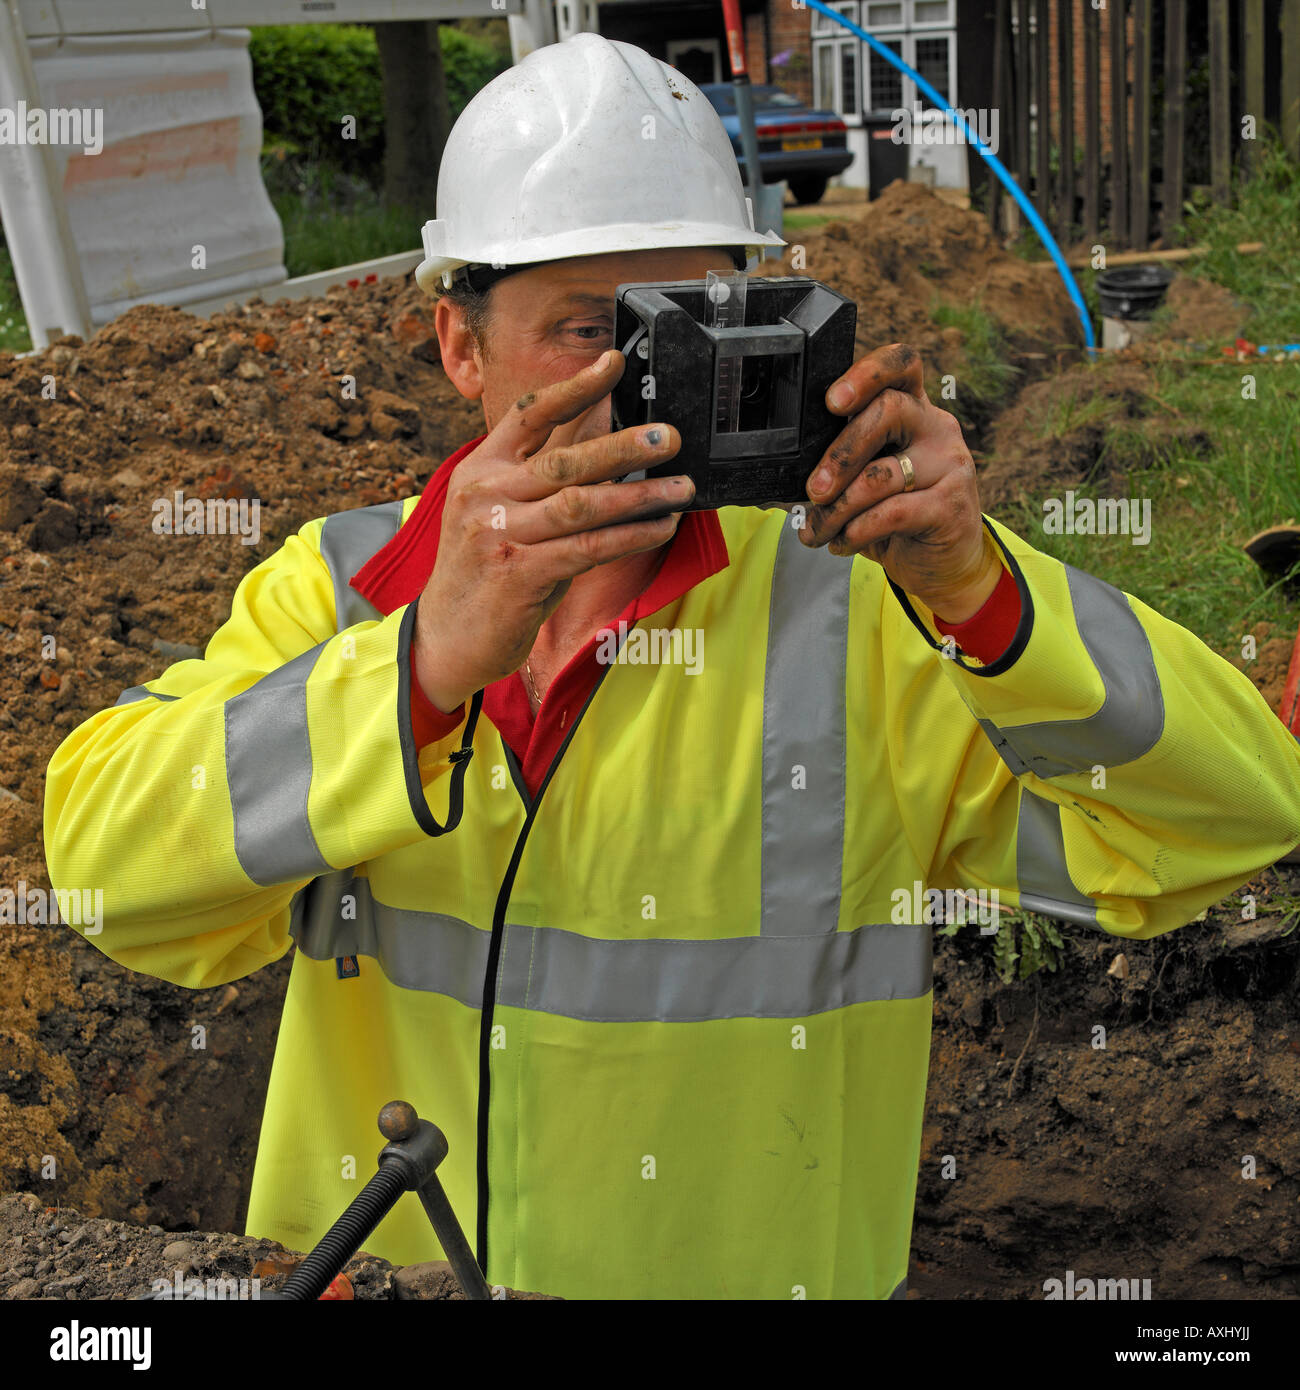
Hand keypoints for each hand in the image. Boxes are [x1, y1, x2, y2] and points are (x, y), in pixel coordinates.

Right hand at [412, 351, 691, 711]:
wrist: (445, 637)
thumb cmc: (484, 573)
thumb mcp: (499, 513)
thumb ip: (540, 479)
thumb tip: (602, 442)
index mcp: (481, 469)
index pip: (530, 414)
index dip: (574, 387)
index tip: (613, 363)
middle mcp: (486, 494)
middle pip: (566, 459)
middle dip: (624, 446)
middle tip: (669, 437)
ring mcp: (500, 533)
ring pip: (583, 504)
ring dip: (640, 496)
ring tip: (682, 487)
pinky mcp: (519, 573)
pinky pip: (588, 548)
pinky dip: (631, 537)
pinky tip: (660, 528)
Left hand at [797, 344, 1000, 622]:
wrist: (943, 562)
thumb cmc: (895, 515)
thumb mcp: (865, 481)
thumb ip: (836, 466)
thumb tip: (774, 478)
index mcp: (913, 408)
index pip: (901, 364)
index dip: (867, 372)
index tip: (832, 402)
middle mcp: (936, 427)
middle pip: (888, 411)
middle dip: (840, 453)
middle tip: (813, 489)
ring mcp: (948, 464)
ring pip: (881, 475)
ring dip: (837, 508)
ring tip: (817, 530)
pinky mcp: (950, 506)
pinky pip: (892, 513)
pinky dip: (855, 532)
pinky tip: (841, 543)